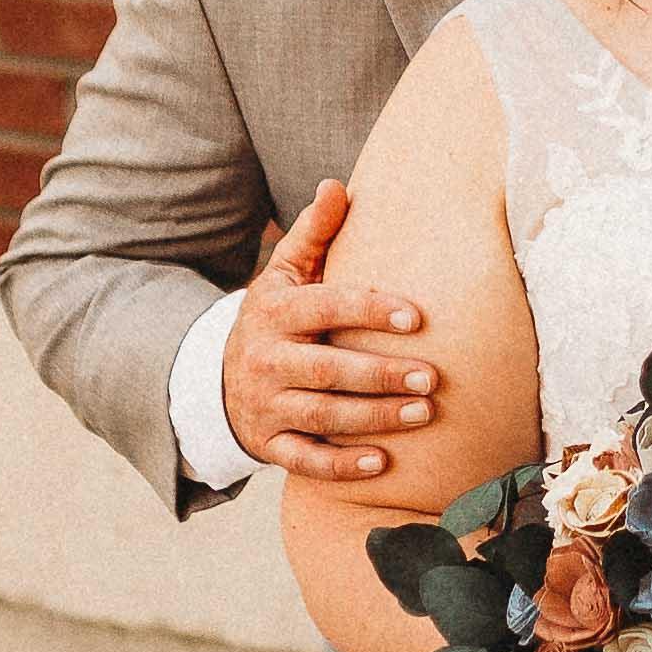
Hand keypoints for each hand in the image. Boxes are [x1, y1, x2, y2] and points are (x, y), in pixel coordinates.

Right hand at [220, 179, 439, 485]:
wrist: (219, 379)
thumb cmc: (275, 319)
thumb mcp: (284, 274)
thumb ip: (314, 233)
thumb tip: (337, 184)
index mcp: (274, 312)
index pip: (326, 307)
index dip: (371, 310)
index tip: (419, 317)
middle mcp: (265, 360)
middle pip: (328, 370)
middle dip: (381, 375)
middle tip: (433, 377)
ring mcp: (266, 406)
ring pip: (322, 417)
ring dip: (375, 418)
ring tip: (423, 412)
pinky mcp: (269, 445)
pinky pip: (305, 461)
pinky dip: (343, 466)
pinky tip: (383, 463)